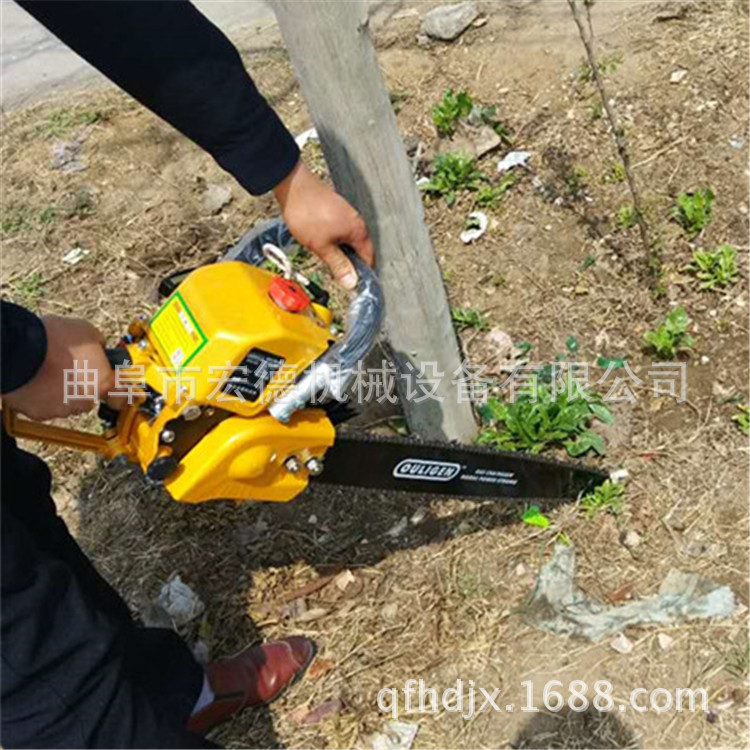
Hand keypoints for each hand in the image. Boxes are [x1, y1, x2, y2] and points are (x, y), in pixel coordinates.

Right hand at [2, 315, 114, 420]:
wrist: (17, 349)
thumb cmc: (52, 339)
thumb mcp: (88, 331)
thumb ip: (100, 344)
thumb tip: (99, 347)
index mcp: (102, 383)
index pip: (122, 397)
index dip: (120, 392)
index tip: (118, 390)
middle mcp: (84, 401)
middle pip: (90, 396)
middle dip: (84, 384)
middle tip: (71, 367)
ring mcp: (61, 409)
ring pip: (68, 402)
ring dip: (63, 390)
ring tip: (50, 371)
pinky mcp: (39, 413)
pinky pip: (46, 405)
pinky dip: (43, 395)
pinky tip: (38, 379)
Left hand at [273, 160, 374, 289]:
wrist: (292, 185)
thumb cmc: (307, 213)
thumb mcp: (322, 247)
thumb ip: (338, 265)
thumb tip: (351, 282)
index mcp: (358, 231)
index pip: (369, 259)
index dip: (361, 275)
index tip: (352, 285)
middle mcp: (357, 222)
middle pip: (359, 250)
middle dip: (349, 264)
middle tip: (334, 273)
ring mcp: (347, 215)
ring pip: (348, 241)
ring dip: (339, 252)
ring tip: (324, 256)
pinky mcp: (336, 210)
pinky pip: (340, 231)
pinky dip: (333, 241)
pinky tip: (320, 242)